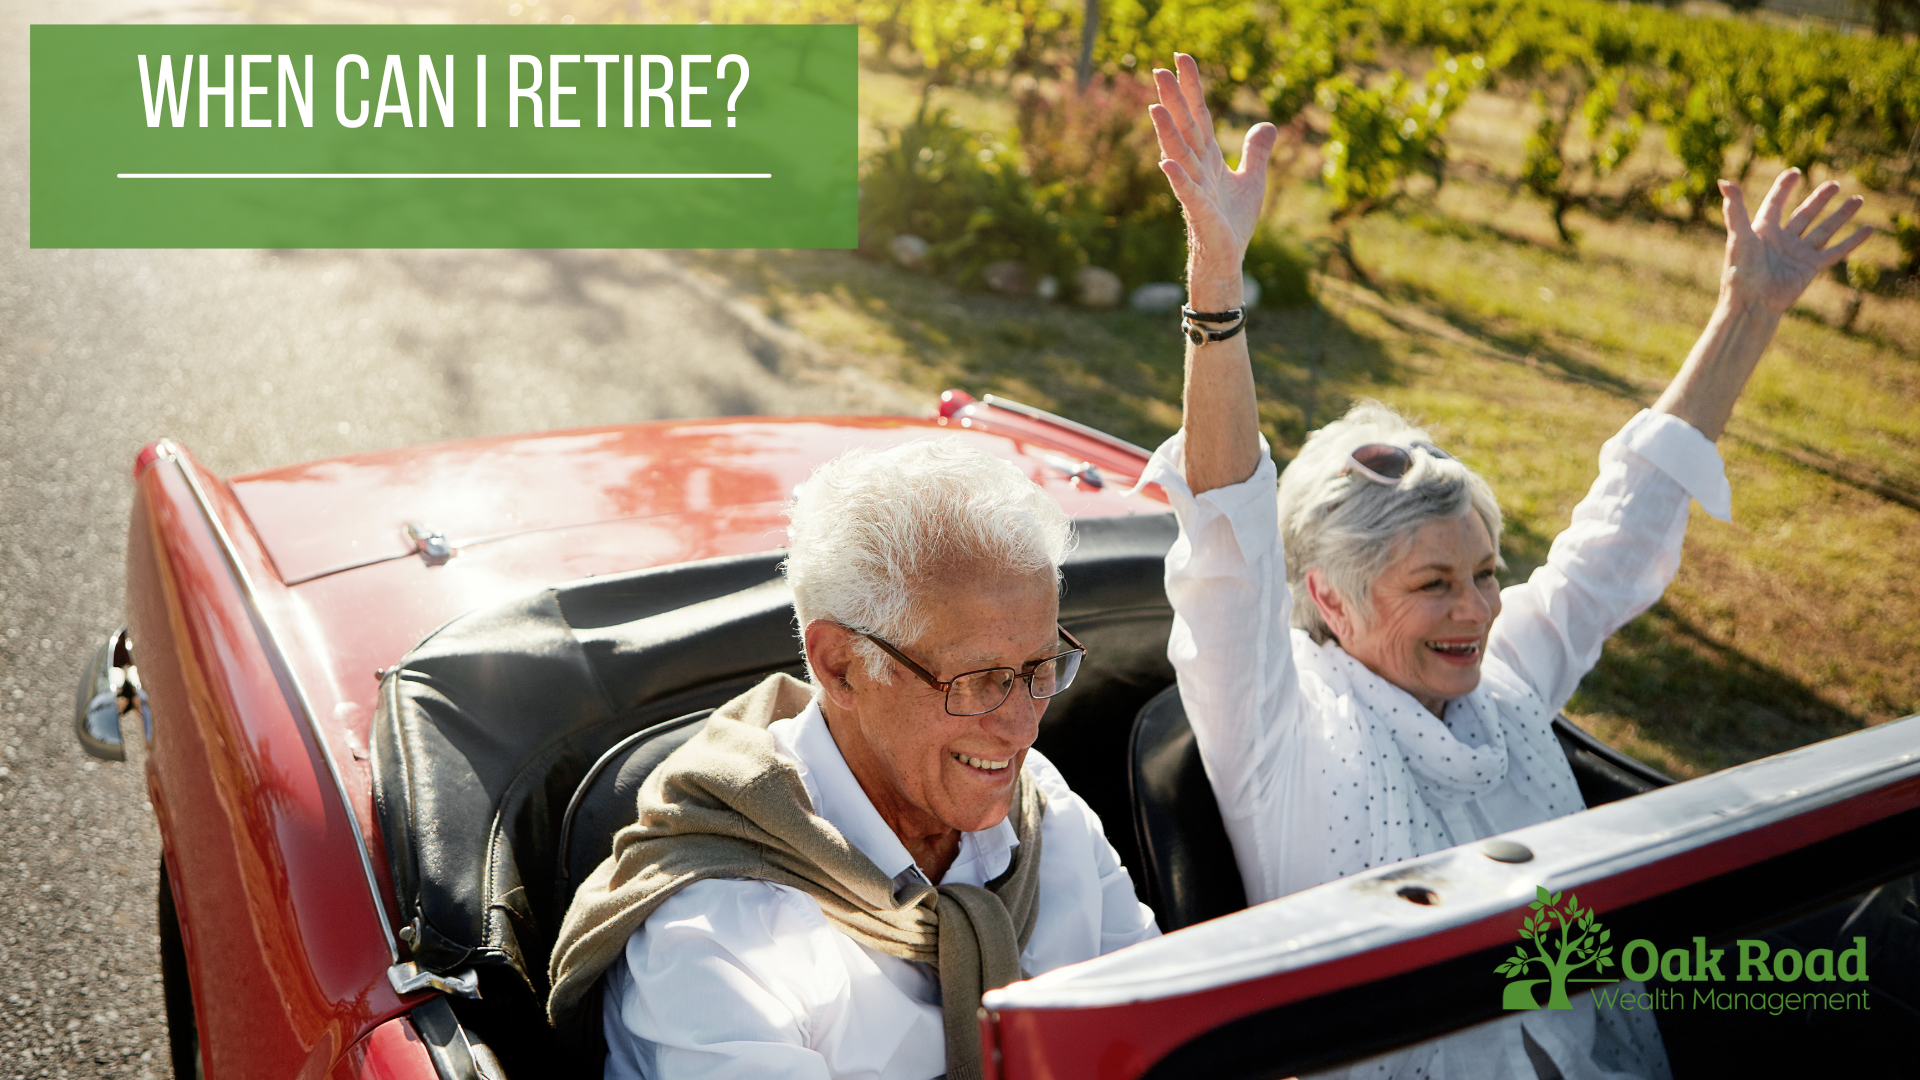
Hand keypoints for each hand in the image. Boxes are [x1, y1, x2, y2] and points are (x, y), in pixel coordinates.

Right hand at [1149, 54, 1277, 295]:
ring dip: (1168, 133)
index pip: (1199, 116)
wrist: (1226, 260)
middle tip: (1158, 69)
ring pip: (1181, 156)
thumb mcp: (1252, 180)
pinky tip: (1167, 164)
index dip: (1191, 88)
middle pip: (1185, 129)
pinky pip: (1188, 194)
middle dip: (1173, 100)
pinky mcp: (1201, 214)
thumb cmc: (1232, 223)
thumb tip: (1267, 124)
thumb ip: (1256, 151)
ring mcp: (1196, 191)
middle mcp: (1198, 170)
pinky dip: (1179, 179)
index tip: (1180, 58)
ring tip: (1156, 107)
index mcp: (1209, 159)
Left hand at [1719, 169, 1872, 314]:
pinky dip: (1852, 240)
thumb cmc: (1740, 272)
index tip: (1795, 173)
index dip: (1784, 188)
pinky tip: (1868, 229)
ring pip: (1824, 229)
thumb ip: (1734, 209)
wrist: (1753, 303)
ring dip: (1841, 215)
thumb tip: (1723, 181)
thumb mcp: (1738, 236)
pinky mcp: (1811, 267)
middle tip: (1834, 185)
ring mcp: (1798, 253)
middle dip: (1819, 199)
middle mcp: (1782, 240)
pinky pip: (1836, 251)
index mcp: (1763, 230)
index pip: (1775, 203)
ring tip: (1858, 199)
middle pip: (1804, 214)